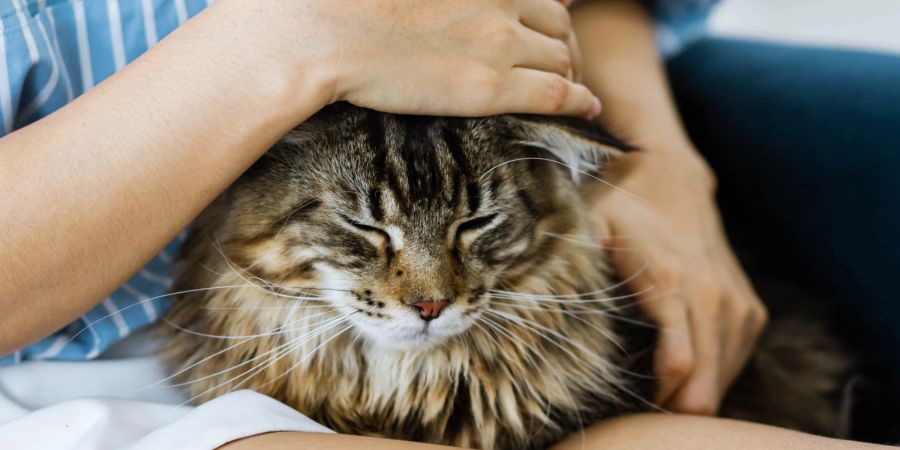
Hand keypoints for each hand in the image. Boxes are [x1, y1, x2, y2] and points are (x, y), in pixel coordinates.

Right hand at [213, 0, 599, 118]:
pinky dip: (580, 99)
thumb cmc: (341, 2)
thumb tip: (468, 10)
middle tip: (562, 59)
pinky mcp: (493, 85)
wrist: (323, 33)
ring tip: (571, 86)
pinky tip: (588, 107)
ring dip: (571, 70)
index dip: (551, 8)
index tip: (552, 21)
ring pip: (562, 56)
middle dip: (564, 40)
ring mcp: (499, 41)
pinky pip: (557, 92)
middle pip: (557, 20)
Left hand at [588, 149, 767, 413]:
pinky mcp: (745, 298)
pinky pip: (739, 351)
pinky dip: (718, 371)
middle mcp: (711, 292)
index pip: (680, 363)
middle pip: (709, 378)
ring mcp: (734, 296)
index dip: (661, 400)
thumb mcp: (585, 227)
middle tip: (649, 421)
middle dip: (680, 408)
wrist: (665, 166)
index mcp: (671, 280)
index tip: (634, 415)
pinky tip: (692, 376)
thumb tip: (544, 315)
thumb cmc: (616, 199)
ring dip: (700, 391)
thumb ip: (575, 270)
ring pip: (728, 369)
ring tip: (664, 401)